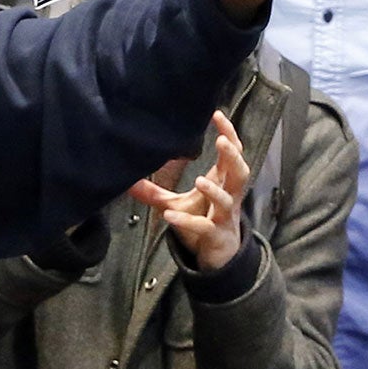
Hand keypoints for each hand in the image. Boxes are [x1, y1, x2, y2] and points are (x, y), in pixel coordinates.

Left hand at [129, 109, 249, 270]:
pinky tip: (169, 215)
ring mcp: (224, 217)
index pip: (232, 154)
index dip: (229, 134)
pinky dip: (187, 221)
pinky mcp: (215, 236)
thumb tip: (127, 179)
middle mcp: (229, 196)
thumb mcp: (176, 203)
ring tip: (199, 180)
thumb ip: (154, 191)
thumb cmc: (202, 219)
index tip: (217, 114)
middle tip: (221, 141)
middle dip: (233, 156)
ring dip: (214, 190)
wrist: (216, 254)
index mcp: (223, 182)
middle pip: (240, 172)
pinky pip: (203, 227)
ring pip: (227, 200)